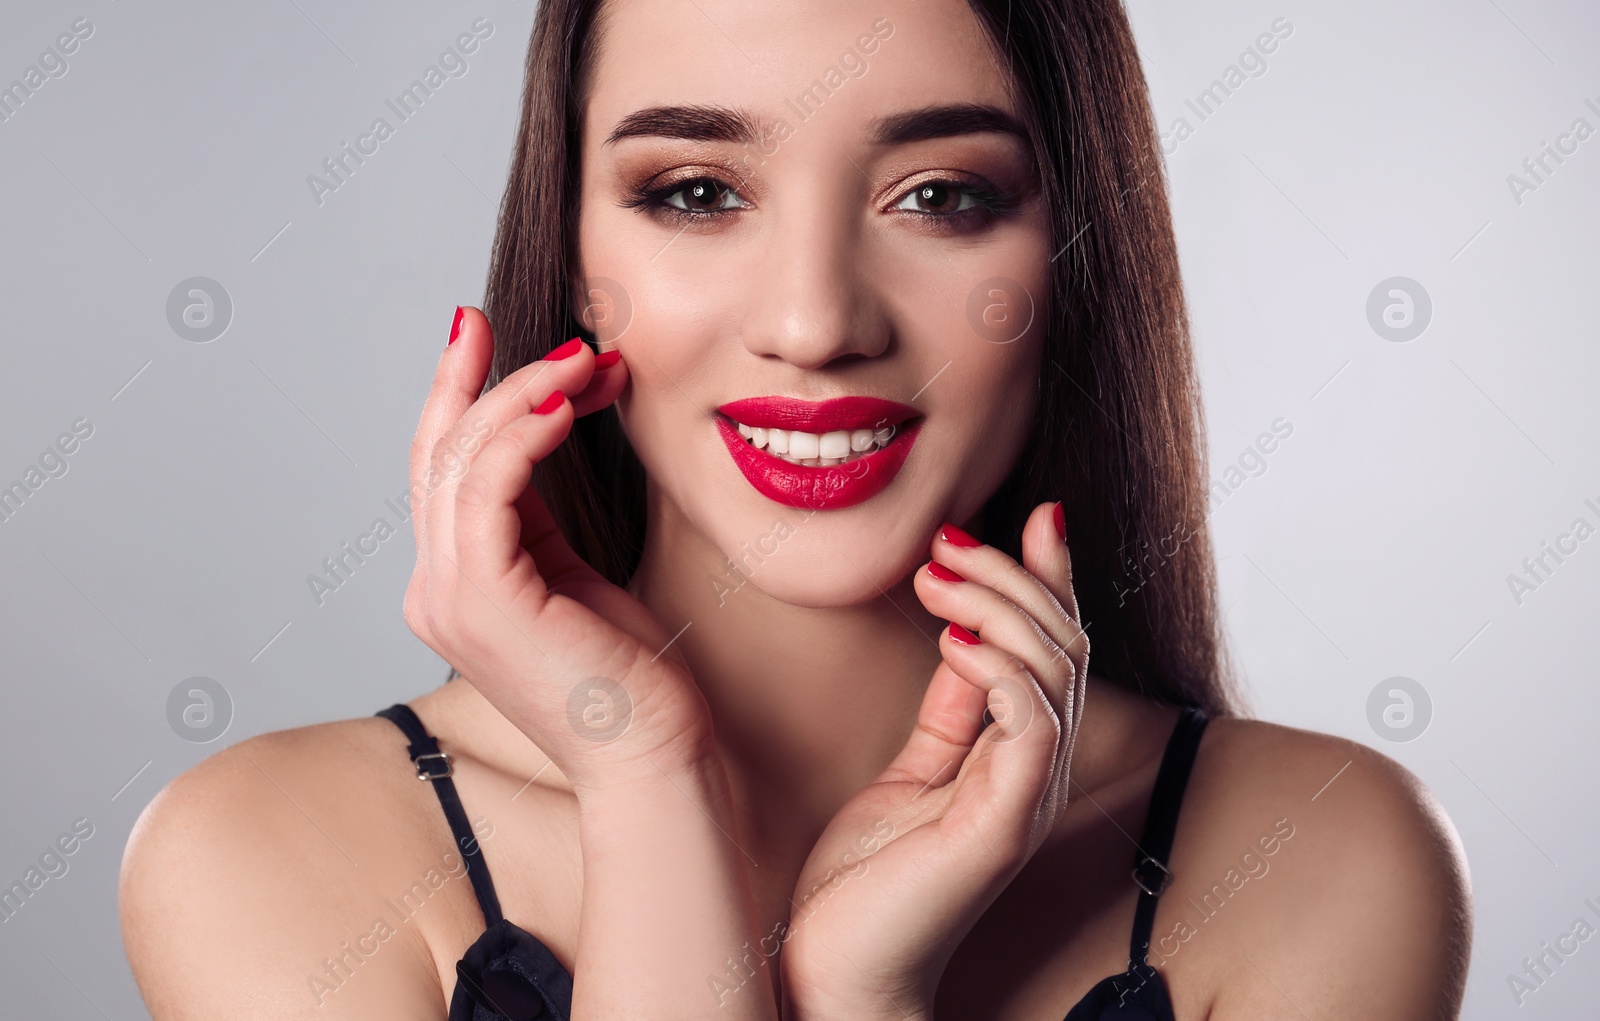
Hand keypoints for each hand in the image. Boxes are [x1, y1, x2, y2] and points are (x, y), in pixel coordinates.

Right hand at [403, 307, 714, 790]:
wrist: (656, 757)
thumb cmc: (631, 678)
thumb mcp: (578, 575)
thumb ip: (542, 517)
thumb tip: (545, 427)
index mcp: (454, 587)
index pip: (440, 470)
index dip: (460, 394)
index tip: (486, 330)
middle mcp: (435, 592)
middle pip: (438, 453)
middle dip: (485, 376)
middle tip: (552, 330)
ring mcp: (450, 599)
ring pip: (461, 459)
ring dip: (526, 393)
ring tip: (589, 361)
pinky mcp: (483, 602)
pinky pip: (488, 487)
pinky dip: (526, 434)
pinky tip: (571, 404)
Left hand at [778, 503, 1087, 1019]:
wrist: (837, 972)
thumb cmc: (867, 880)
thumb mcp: (911, 767)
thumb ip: (949, 705)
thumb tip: (963, 628)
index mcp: (1019, 754)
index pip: (1060, 646)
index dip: (1055, 575)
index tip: (1034, 510)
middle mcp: (1037, 771)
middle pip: (1067, 645)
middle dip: (1015, 577)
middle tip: (945, 546)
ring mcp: (1025, 798)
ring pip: (1057, 670)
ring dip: (999, 606)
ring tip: (935, 579)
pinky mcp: (1000, 824)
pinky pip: (1030, 724)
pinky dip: (998, 667)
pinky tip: (949, 641)